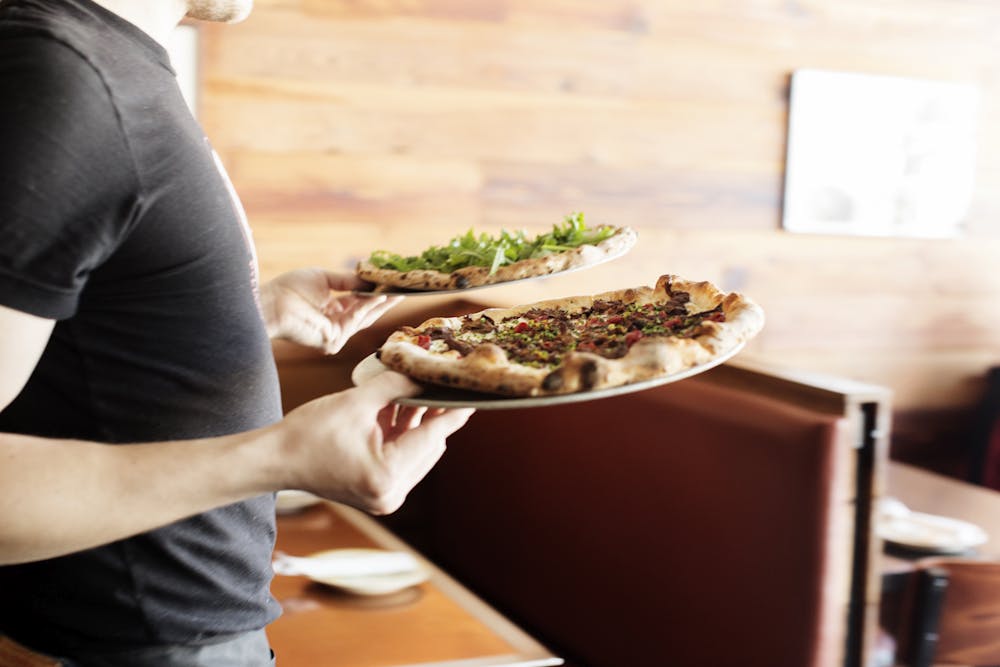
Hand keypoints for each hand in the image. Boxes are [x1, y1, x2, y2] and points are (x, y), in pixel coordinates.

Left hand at [261, 268, 401, 353]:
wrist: (271, 303)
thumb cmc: (289, 290)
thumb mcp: (324, 279)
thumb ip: (347, 281)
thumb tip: (369, 280)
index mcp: (329, 311)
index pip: (357, 306)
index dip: (373, 296)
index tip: (389, 286)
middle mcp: (333, 326)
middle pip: (365, 315)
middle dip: (383, 302)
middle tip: (402, 290)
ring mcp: (334, 335)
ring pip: (363, 318)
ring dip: (380, 304)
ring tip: (396, 291)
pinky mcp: (333, 340)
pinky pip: (355, 320)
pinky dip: (368, 307)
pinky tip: (380, 296)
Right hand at [276, 371, 473, 513]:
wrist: (276, 459)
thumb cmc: (308, 432)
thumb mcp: (357, 401)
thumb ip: (396, 384)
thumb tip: (425, 369)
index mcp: (387, 475)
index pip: (434, 436)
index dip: (455, 411)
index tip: (475, 393)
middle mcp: (391, 494)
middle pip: (431, 446)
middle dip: (436, 414)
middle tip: (444, 383)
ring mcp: (386, 497)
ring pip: (419, 452)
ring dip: (419, 423)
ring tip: (420, 390)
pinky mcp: (379, 493)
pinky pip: (403, 459)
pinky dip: (404, 435)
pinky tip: (402, 408)